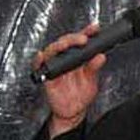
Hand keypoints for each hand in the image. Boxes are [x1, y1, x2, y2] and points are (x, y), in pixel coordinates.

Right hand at [32, 23, 104, 137]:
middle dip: (73, 38)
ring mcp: (54, 66)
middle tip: (84, 39)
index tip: (95, 28)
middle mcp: (64, 59)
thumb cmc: (81, 94)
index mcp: (77, 57)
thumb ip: (94, 68)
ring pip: (51, 50)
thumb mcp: (91, 80)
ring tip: (66, 45)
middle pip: (65, 42)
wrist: (73, 111)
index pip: (80, 40)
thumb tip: (101, 56)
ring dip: (58, 46)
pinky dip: (39, 60)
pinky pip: (39, 66)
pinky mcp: (45, 76)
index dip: (87, 32)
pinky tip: (42, 56)